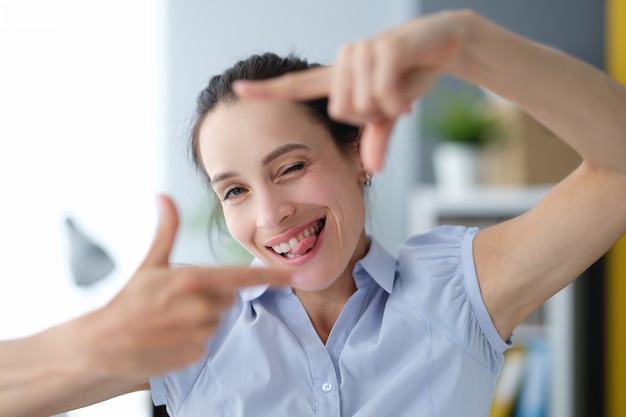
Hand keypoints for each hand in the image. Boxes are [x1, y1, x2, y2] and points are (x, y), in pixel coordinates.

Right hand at [77, 195, 290, 379]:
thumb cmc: (127, 301)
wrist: (103, 344)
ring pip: (217, 320)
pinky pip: (207, 341)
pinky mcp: (194, 354)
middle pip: (229, 298)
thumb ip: (166, 231)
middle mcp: (200, 307)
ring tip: (172, 318)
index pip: (242, 278)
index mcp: (193, 280)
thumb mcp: (150, 263)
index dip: (272, 276)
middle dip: (212, 295)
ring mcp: (198, 333)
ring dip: (202, 317)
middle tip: (181, 298)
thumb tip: (164, 197)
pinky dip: (194, 336)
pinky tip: (171, 334)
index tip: (294, 275)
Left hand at [233, 11, 466, 171]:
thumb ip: (376, 138)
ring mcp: (362, 52)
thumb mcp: (390, 113)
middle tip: (392, 103)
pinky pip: (382, 96)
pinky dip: (399, 103)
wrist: (445, 43)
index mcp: (339, 76)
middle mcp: (344, 60)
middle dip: (370, 117)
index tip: (237, 88)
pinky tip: (409, 92)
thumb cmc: (412, 76)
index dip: (268, 90)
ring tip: (401, 90)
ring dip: (388, 108)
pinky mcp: (384, 49)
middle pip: (342, 111)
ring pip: (362, 104)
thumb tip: (372, 168)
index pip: (297, 84)